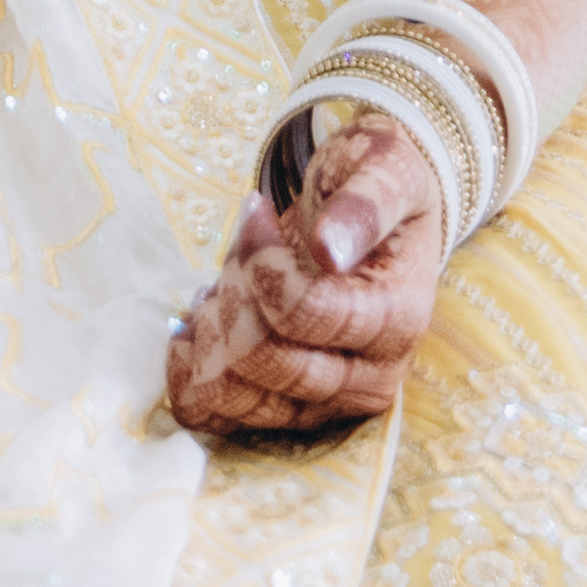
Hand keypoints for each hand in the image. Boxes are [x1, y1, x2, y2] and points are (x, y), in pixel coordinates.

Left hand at [164, 108, 443, 440]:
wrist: (379, 221)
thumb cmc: (378, 186)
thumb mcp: (384, 169)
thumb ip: (364, 205)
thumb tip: (331, 249)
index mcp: (397, 321)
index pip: (305, 313)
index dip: (260, 262)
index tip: (254, 210)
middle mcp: (369, 379)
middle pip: (264, 361)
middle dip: (233, 297)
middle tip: (240, 251)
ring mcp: (329, 404)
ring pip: (236, 397)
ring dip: (210, 334)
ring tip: (222, 284)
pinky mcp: (293, 413)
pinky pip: (219, 417)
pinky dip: (190, 373)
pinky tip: (197, 324)